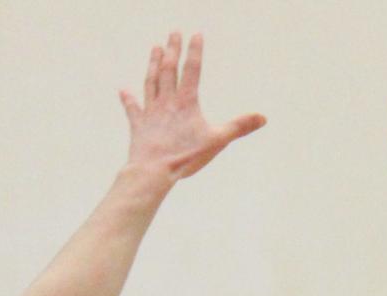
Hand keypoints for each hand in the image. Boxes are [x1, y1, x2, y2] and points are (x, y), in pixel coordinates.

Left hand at [120, 33, 265, 181]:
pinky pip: (133, 110)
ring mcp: (151, 112)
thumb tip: (262, 118)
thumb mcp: (217, 141)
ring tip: (155, 49)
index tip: (196, 34)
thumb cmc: (186, 156)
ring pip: (151, 82)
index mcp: (186, 102)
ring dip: (153, 64)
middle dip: (172, 50)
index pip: (192, 70)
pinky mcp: (139, 126)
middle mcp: (167, 102)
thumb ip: (239, 127)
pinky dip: (128, 99)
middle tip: (173, 33)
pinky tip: (123, 91)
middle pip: (169, 69)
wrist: (154, 171)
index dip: (194, 51)